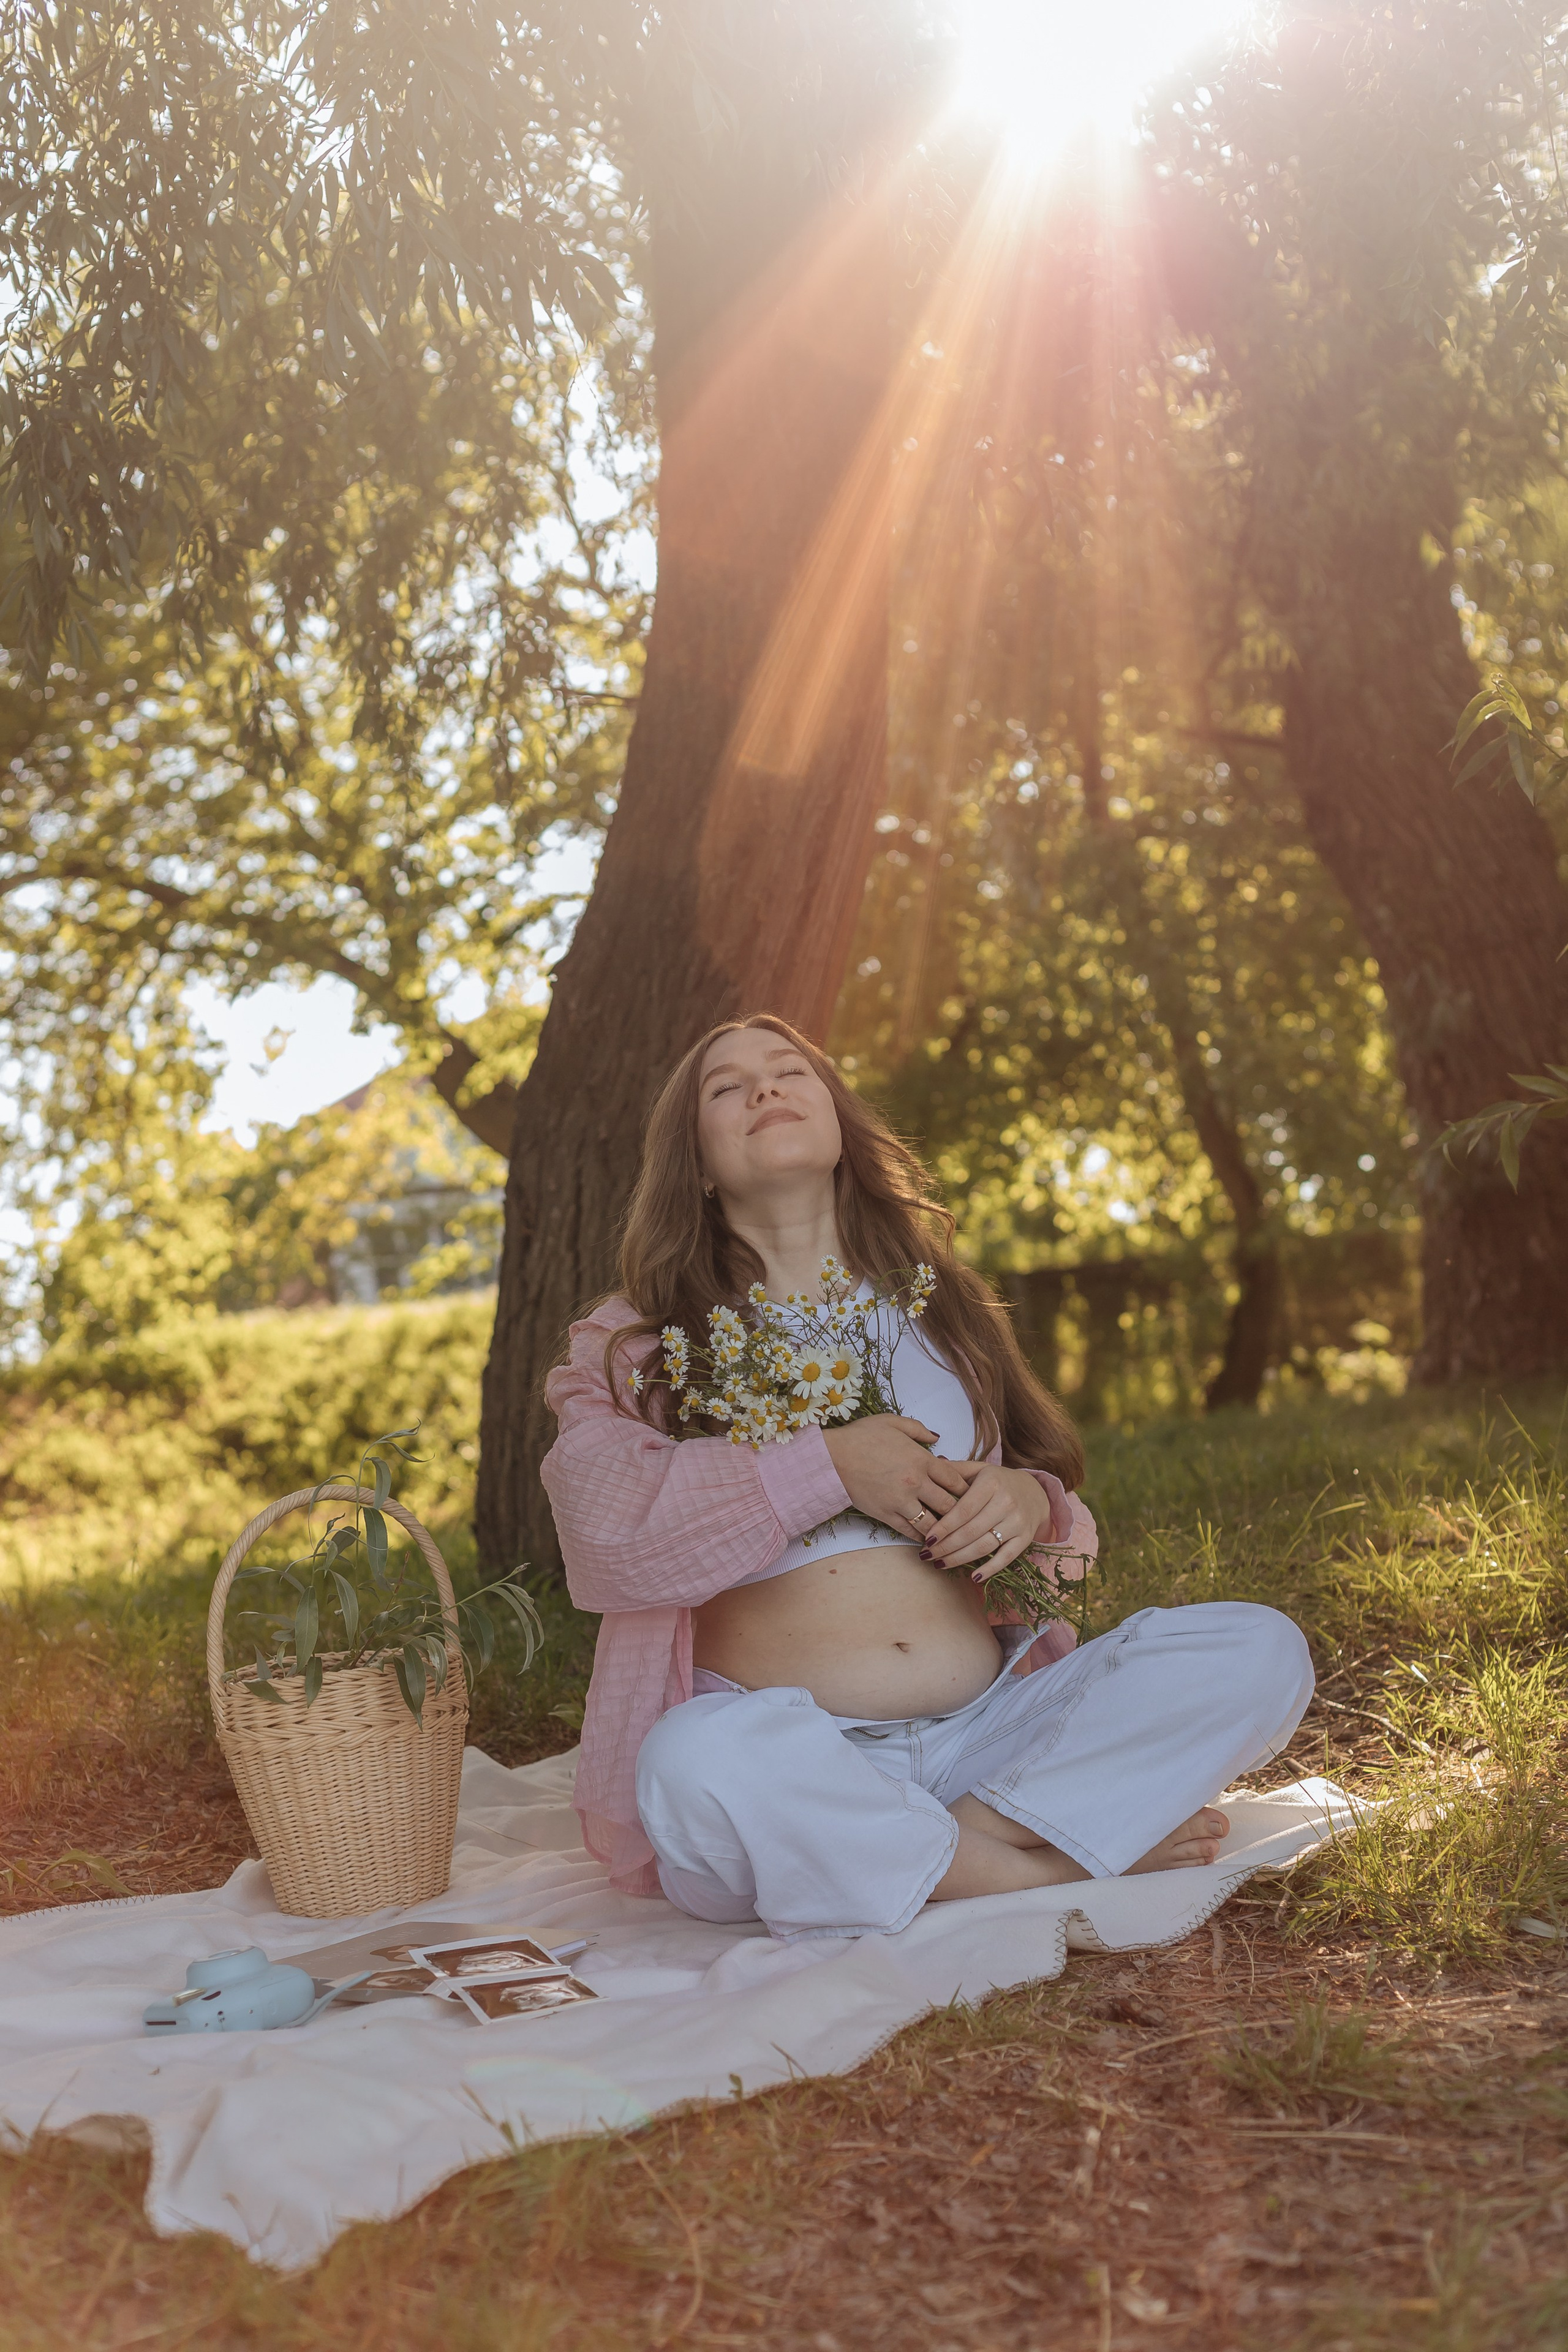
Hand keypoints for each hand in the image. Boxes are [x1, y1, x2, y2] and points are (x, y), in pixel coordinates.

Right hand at [821, 1416, 973, 1541]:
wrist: (832, 1457)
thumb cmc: (861, 1436)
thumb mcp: (891, 1422)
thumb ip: (918, 1429)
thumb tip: (937, 1437)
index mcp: (921, 1459)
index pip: (955, 1479)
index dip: (965, 1488)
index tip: (970, 1494)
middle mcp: (916, 1482)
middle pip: (949, 1504)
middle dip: (959, 1512)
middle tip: (965, 1517)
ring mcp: (901, 1501)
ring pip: (932, 1523)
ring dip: (942, 1528)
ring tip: (949, 1533)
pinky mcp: (886, 1514)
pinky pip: (910, 1531)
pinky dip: (921, 1536)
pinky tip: (927, 1538)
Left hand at [918, 1464, 1051, 1579]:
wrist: (1036, 1492)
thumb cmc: (999, 1481)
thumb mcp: (979, 1470)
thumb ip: (955, 1471)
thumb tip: (930, 1468)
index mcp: (991, 1483)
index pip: (963, 1510)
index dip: (944, 1527)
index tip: (927, 1538)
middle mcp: (1006, 1502)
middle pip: (971, 1531)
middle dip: (946, 1546)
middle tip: (927, 1554)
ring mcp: (1017, 1522)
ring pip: (985, 1546)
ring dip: (959, 1559)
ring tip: (940, 1564)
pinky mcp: (1025, 1538)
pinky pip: (1006, 1558)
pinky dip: (990, 1569)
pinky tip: (974, 1578)